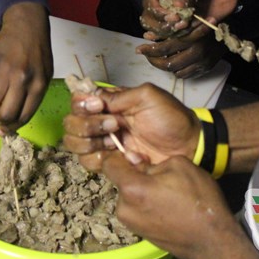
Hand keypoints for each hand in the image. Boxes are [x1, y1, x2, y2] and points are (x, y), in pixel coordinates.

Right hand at [0, 2, 52, 134]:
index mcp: (38, 86)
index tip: (5, 128)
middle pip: (5, 114)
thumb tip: (9, 125)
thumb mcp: (43, 77)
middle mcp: (21, 80)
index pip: (23, 117)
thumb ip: (30, 100)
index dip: (12, 127)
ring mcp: (4, 71)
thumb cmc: (37, 54)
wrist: (26, 26)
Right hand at [64, 83, 199, 169]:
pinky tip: (123, 157)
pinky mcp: (109, 162)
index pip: (78, 100)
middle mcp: (100, 121)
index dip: (82, 105)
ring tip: (116, 142)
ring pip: (74, 143)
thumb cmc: (170, 118)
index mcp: (108, 103)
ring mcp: (103, 143)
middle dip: (87, 125)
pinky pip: (87, 162)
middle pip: (70, 123)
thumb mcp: (148, 96)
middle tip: (115, 126)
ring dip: (91, 142)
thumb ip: (120, 96)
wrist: (188, 147)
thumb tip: (94, 100)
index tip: (100, 107)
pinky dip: (101, 160)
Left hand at [100, 152, 240, 258]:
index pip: (109, 164)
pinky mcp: (140, 234)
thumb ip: (151, 162)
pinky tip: (167, 208)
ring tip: (167, 195)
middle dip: (136, 177)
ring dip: (142, 193)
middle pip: (121, 182)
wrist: (212, 240)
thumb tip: (135, 163)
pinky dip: (147, 206)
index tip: (135, 157)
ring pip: (130, 197)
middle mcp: (124, 208)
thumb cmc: (198, 199)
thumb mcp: (179, 166)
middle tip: (160, 179)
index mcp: (131, 188)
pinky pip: (137, 211)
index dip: (120, 156)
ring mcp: (131, 224)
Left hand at [137, 27, 226, 78]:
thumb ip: (166, 29)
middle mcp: (197, 53)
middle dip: (154, 61)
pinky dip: (177, 71)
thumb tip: (146, 36)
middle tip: (147, 56)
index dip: (149, 50)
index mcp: (190, 38)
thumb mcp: (185, 22)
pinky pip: (185, 75)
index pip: (164, 48)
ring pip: (175, 72)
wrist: (227, 33)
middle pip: (168, 64)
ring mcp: (202, 63)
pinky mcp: (205, 69)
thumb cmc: (202, 23)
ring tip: (160, 59)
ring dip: (165, 66)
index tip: (139, 49)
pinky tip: (174, 62)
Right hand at [140, 0, 238, 39]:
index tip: (174, 16)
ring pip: (163, 29)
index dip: (157, 12)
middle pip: (150, 18)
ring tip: (192, 23)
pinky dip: (189, 33)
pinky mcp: (185, 20)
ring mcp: (173, 10)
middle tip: (182, 23)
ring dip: (177, 31)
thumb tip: (176, 6)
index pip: (148, 2)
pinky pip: (179, 34)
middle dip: (164, 25)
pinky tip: (202, 23)